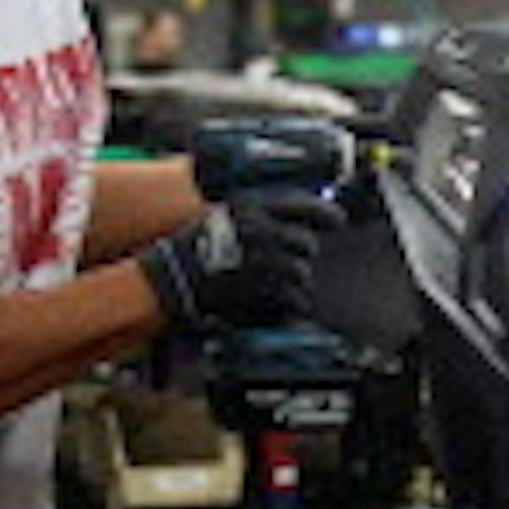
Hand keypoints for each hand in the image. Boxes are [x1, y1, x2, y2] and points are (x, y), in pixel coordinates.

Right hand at [138, 189, 344, 330]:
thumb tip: (305, 217)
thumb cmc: (197, 247)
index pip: (305, 205)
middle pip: (306, 243)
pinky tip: (273, 302)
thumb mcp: (226, 215)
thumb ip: (263, 214)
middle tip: (282, 261)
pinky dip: (290, 303)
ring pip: (302, 273)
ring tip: (269, 283)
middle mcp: (261, 231)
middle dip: (300, 254)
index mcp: (252, 207)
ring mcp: (264, 263)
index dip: (326, 214)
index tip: (338, 221)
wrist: (171, 279)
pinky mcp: (264, 293)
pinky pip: (295, 299)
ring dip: (293, 281)